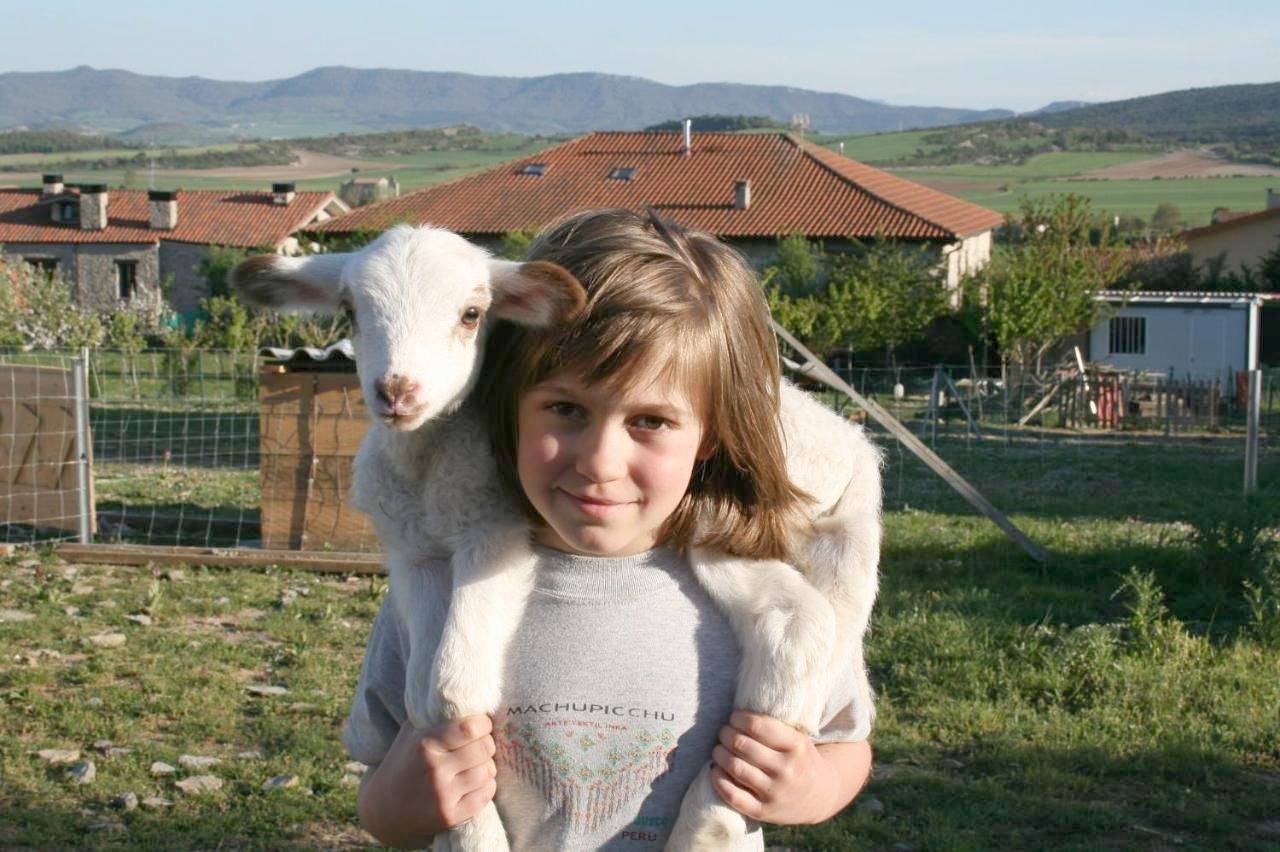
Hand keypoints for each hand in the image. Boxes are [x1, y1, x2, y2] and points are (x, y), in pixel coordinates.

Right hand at [359, 714, 497, 847]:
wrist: (383, 809)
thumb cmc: (403, 762)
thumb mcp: (411, 733)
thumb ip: (433, 714)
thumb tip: (464, 692)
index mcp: (425, 744)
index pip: (471, 728)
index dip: (483, 724)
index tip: (480, 725)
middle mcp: (435, 769)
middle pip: (485, 748)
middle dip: (485, 744)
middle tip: (477, 745)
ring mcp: (443, 795)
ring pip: (488, 771)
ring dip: (486, 766)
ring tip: (473, 765)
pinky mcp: (450, 816)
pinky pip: (487, 794)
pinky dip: (485, 786)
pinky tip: (472, 783)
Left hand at [709, 710, 838, 824]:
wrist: (821, 795)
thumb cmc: (800, 758)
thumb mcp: (798, 737)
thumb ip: (775, 725)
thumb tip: (738, 710)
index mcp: (796, 746)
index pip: (757, 726)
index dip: (738, 718)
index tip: (734, 717)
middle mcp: (786, 769)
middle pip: (741, 745)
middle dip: (725, 734)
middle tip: (723, 732)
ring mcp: (775, 792)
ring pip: (735, 767)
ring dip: (719, 754)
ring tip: (718, 749)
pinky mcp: (763, 811)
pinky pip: (733, 795)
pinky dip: (718, 780)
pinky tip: (715, 770)